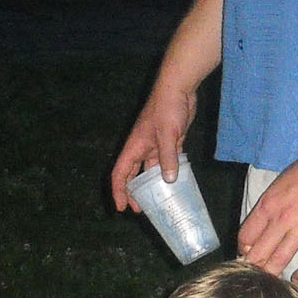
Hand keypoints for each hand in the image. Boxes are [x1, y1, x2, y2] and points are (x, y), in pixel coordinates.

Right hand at [110, 84, 197, 210]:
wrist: (179, 87)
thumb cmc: (167, 107)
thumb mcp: (167, 134)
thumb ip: (168, 157)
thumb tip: (169, 181)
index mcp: (134, 146)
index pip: (120, 173)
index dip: (118, 191)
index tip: (121, 208)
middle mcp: (142, 147)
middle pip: (133, 174)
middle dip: (134, 192)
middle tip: (140, 210)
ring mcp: (156, 144)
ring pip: (150, 169)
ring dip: (152, 184)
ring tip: (158, 200)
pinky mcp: (170, 140)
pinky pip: (166, 161)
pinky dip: (168, 172)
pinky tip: (175, 183)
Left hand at [237, 146, 297, 282]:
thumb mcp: (282, 183)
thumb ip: (272, 205)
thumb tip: (263, 225)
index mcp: (269, 204)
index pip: (246, 236)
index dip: (244, 250)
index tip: (247, 256)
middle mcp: (281, 219)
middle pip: (258, 253)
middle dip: (254, 267)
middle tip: (254, 276)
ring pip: (279, 261)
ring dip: (272, 274)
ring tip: (270, 282)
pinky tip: (297, 279)